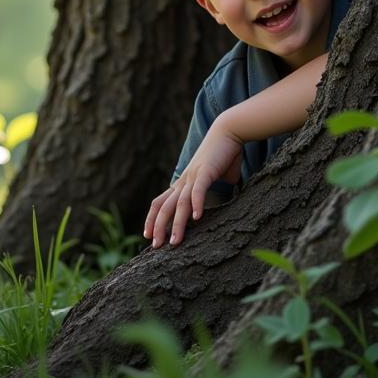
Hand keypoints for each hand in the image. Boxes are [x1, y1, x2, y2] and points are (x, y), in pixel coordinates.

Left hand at [144, 121, 242, 248]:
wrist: (229, 131)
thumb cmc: (223, 155)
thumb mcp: (213, 178)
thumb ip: (212, 192)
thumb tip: (218, 207)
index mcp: (183, 182)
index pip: (160, 203)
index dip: (153, 219)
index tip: (148, 236)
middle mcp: (184, 180)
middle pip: (164, 207)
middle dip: (158, 227)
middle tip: (155, 246)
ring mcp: (193, 176)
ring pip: (180, 204)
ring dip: (177, 224)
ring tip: (175, 242)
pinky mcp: (206, 171)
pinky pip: (198, 190)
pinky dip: (196, 204)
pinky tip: (197, 219)